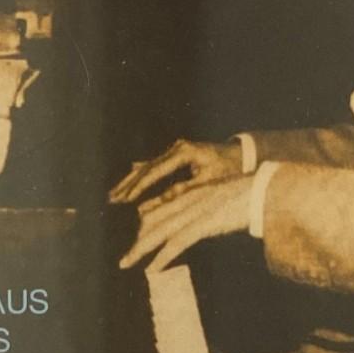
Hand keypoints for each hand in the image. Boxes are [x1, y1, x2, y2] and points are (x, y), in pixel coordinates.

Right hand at [108, 138, 242, 205]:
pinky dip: (142, 173)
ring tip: (114, 193)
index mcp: (184, 152)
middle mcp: (176, 147)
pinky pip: (155, 164)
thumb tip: (157, 204)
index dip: (140, 187)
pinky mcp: (177, 153)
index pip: (156, 171)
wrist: (242, 155)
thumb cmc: (228, 171)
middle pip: (147, 167)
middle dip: (128, 184)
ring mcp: (175, 149)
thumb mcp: (207, 183)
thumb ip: (182, 192)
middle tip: (111, 199)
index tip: (126, 200)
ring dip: (131, 180)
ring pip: (148, 166)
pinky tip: (130, 174)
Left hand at [119, 176, 252, 275]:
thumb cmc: (249, 195)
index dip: (142, 224)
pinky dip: (162, 258)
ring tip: (126, 263)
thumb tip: (202, 220)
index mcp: (190, 193)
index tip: (130, 236)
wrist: (264, 191)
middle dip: (135, 239)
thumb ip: (206, 207)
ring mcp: (193, 212)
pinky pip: (176, 243)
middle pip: (152, 220)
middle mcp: (187, 200)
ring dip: (140, 250)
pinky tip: (152, 269)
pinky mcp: (202, 224)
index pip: (159, 209)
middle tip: (122, 256)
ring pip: (158, 232)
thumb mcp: (221, 198)